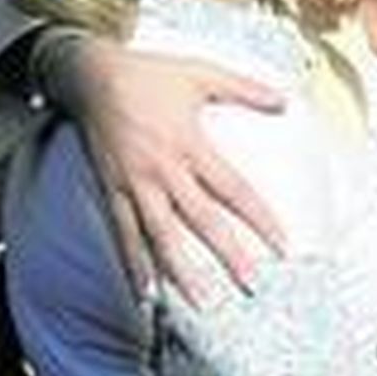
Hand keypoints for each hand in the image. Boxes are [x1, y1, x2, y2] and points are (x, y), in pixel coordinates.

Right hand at [65, 38, 286, 305]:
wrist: (90, 75)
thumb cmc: (149, 74)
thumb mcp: (202, 73)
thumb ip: (245, 89)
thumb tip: (286, 101)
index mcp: (189, 144)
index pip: (233, 189)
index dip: (259, 218)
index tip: (282, 245)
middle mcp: (163, 170)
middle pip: (200, 220)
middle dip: (227, 254)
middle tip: (250, 285)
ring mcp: (134, 184)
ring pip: (160, 236)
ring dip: (180, 271)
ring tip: (200, 302)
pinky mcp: (110, 190)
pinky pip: (123, 234)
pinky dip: (134, 266)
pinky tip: (145, 294)